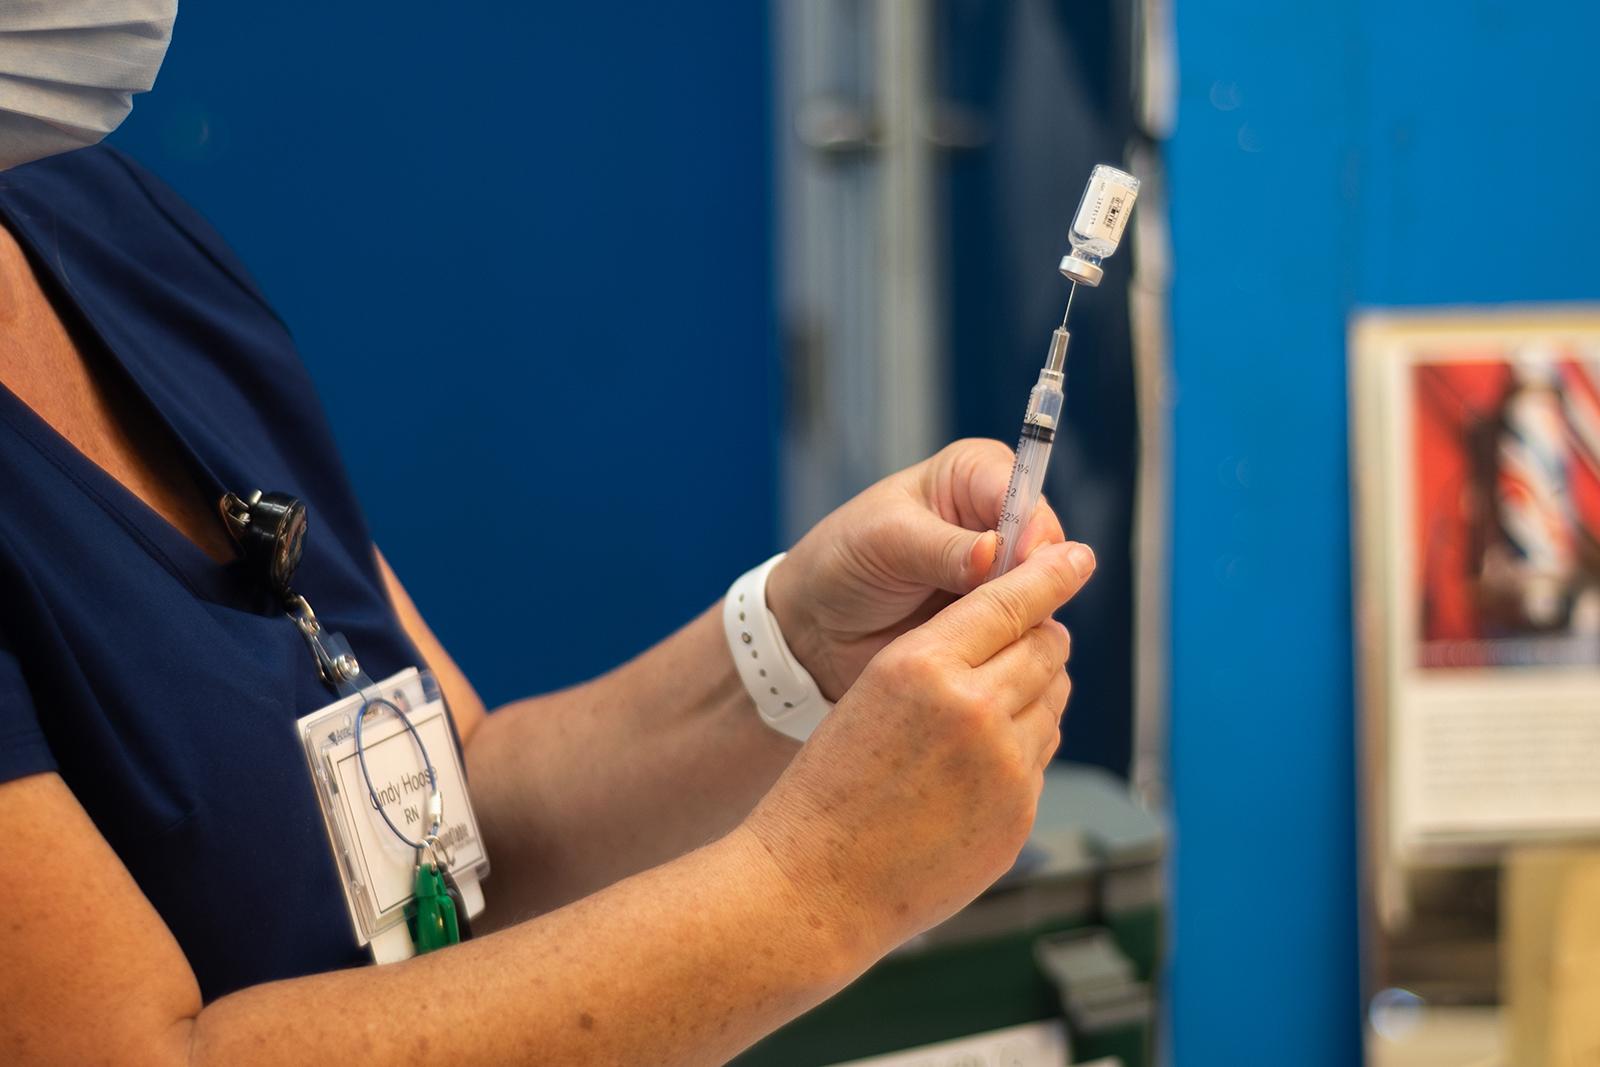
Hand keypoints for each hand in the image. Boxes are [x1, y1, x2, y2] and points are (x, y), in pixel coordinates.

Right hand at [743, 542, 1093, 949]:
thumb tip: (1022, 635)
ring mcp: (1005, 767)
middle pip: (1046, 647)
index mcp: (923, 665)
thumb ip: (945, 657)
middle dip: (1041, 635)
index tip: (1076, 555)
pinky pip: (1041, 755)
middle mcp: (974, 709)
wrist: (818, 881)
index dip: (1048, 573)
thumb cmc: (832, 782)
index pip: (1009, 600)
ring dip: (1036, 690)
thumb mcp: (873, 691)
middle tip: (1031, 632)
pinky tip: (980, 763)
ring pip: (1053, 700)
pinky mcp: (1020, 814)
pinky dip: (1024, 746)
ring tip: (992, 706)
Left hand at [766, 438, 1065, 700]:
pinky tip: (994, 655)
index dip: (1032, 526)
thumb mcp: (886, 542)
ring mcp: (1000, 574)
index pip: (1024, 491)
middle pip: (1046, 544)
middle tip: (1015, 606)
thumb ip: (943, 548)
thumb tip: (996, 552)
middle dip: (1033, 576)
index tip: (1025, 558)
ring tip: (996, 636)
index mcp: (971, 474)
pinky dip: (1015, 642)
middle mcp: (995, 519)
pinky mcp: (997, 619)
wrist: (814, 626)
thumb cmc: (841, 563)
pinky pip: (1026, 630)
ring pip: (1043, 592)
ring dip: (1025, 614)